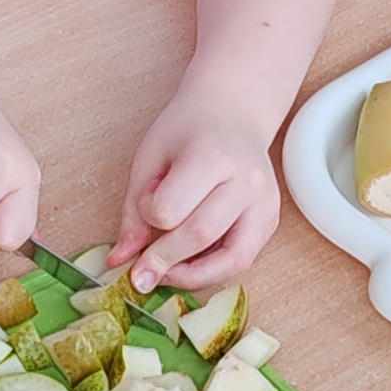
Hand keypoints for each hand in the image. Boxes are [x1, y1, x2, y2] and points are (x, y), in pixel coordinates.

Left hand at [113, 85, 281, 289]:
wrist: (232, 112)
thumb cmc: (187, 131)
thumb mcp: (150, 158)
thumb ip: (134, 210)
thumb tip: (119, 260)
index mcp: (211, 156)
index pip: (170, 209)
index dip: (148, 216)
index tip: (144, 207)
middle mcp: (246, 180)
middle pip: (200, 236)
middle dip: (164, 261)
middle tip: (140, 274)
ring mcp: (264, 202)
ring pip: (233, 259)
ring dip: (194, 277)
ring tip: (168, 275)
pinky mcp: (271, 219)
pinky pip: (244, 258)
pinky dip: (214, 270)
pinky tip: (192, 264)